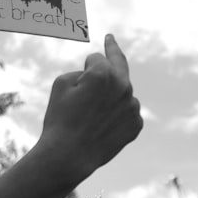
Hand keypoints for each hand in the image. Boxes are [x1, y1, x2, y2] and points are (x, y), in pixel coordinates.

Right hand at [38, 34, 143, 184]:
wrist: (69, 156)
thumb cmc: (60, 118)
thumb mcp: (61, 83)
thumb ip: (83, 70)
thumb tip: (97, 73)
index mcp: (104, 73)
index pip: (98, 58)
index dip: (87, 64)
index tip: (103, 42)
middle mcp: (123, 87)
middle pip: (119, 67)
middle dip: (113, 54)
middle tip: (111, 42)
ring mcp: (132, 107)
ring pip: (122, 92)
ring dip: (111, 95)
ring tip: (92, 113)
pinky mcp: (136, 125)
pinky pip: (127, 112)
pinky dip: (117, 115)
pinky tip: (103, 126)